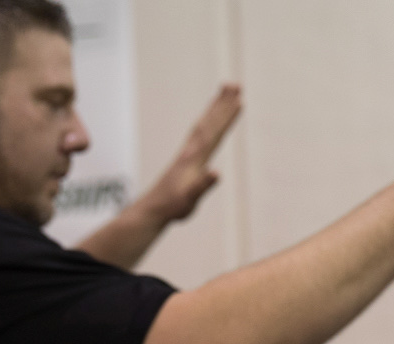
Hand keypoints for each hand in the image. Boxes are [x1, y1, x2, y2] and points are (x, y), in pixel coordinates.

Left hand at [138, 84, 241, 224]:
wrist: (153, 209)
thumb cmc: (173, 206)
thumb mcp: (190, 199)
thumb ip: (203, 185)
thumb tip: (217, 173)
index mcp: (194, 158)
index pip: (214, 133)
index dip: (226, 118)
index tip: (240, 101)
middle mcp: (190, 150)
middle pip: (209, 121)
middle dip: (223, 103)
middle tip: (235, 84)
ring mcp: (187, 152)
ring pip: (203, 123)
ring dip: (215, 107)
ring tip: (224, 91)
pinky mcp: (185, 158)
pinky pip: (199, 133)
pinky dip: (207, 121)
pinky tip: (209, 120)